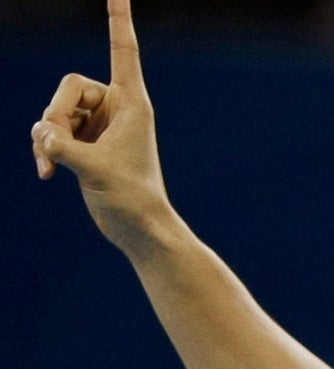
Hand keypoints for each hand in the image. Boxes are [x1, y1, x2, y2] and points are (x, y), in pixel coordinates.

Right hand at [30, 0, 172, 252]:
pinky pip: (52, 131)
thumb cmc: (130, 199)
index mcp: (132, 104)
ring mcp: (99, 124)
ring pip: (55, 110)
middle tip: (56, 145)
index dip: (119, 22)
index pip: (123, 53)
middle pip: (68, 88)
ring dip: (47, 138)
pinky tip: (47, 173)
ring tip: (52, 165)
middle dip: (55, 116)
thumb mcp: (93, 170)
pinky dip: (46, 149)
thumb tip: (42, 134)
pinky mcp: (85, 141)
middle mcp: (116, 108)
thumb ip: (62, 147)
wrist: (138, 228)